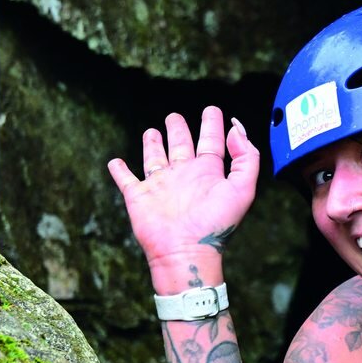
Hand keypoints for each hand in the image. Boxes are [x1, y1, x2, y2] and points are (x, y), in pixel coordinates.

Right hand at [106, 107, 260, 275]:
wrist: (186, 252)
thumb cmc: (215, 225)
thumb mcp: (243, 189)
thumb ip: (247, 158)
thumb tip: (236, 129)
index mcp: (208, 173)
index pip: (211, 142)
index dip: (212, 125)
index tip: (213, 110)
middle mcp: (184, 176)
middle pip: (180, 145)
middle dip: (178, 129)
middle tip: (174, 116)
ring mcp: (161, 186)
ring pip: (154, 158)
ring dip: (152, 144)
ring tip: (151, 131)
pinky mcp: (139, 196)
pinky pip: (126, 179)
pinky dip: (119, 170)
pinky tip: (115, 162)